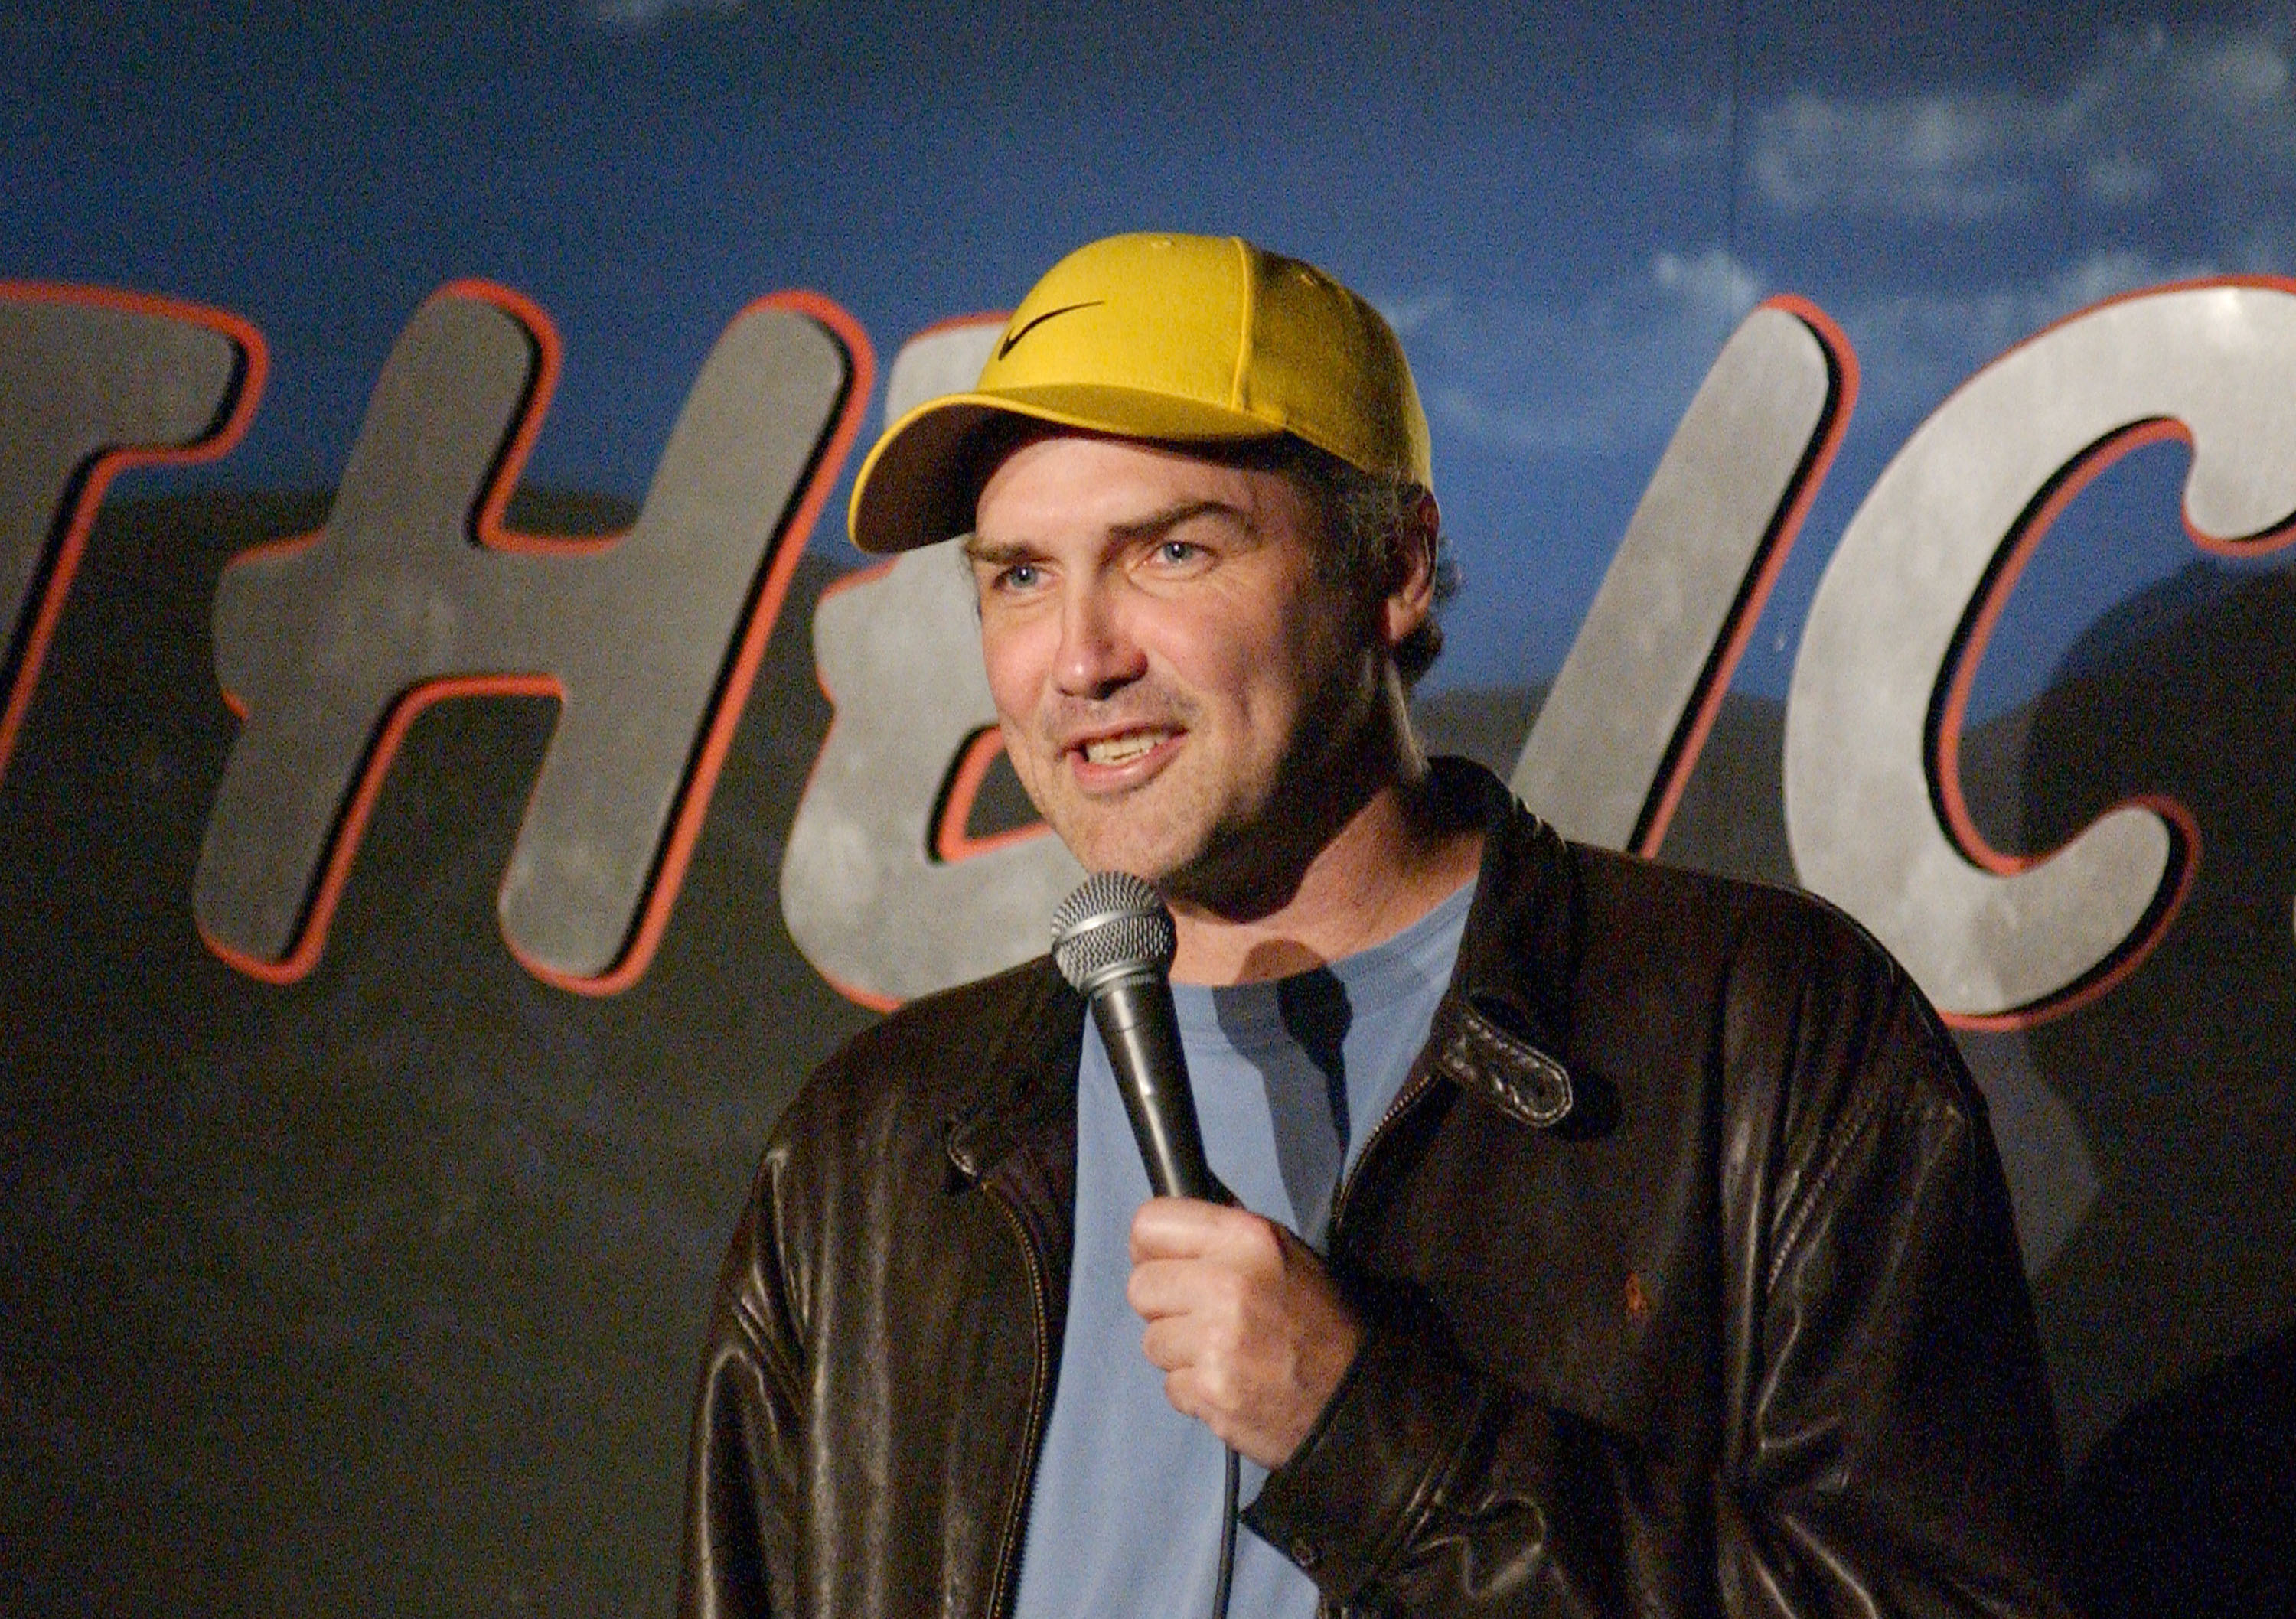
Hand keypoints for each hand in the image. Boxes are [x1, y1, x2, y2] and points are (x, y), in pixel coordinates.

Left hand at [1126, 1197, 1362, 1467]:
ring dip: (1180, 1352)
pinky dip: (1195, 1390)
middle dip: (1163, 1305)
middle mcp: (1226, 1283)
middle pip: (1140, 1287)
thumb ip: (1223, 1237)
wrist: (1355, 1395)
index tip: (1164, 1265)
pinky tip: (1231, 1383)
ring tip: (1224, 1353)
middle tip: (1199, 1317)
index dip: (1150, 1248)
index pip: (1150, 1224)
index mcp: (1245, 1237)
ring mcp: (1215, 1341)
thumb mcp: (1282, 1251)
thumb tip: (1169, 1226)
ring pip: (1151, 1341)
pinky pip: (1171, 1386)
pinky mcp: (1210, 1391)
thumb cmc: (1318, 1318)